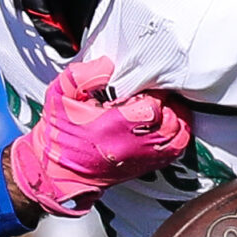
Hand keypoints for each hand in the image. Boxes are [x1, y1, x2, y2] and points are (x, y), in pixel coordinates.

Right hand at [6, 56, 192, 215]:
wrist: (57, 172)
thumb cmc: (59, 134)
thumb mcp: (60, 95)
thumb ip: (84, 75)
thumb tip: (109, 64)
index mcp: (112, 126)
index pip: (152, 106)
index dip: (151, 92)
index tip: (140, 87)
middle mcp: (131, 145)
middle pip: (171, 121)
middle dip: (167, 103)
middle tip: (153, 95)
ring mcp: (141, 158)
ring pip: (178, 136)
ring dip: (176, 118)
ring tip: (163, 107)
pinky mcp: (146, 166)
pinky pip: (176, 150)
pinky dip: (178, 134)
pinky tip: (165, 123)